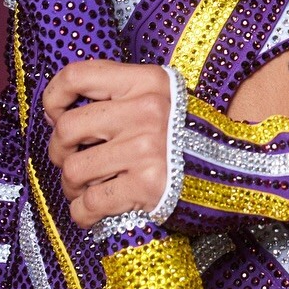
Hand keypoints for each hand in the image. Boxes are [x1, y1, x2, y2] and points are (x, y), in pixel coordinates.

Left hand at [43, 59, 171, 229]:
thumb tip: (58, 116)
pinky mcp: (148, 186)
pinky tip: (90, 212)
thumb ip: (118, 97)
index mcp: (146, 82)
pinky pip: (91, 202)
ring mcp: (147, 150)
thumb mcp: (160, 97)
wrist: (234, 170)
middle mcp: (146, 111)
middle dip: (59, 151)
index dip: (54, 97)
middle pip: (68, 129)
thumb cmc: (184, 135)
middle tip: (69, 160)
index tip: (55, 115)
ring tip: (83, 189)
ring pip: (74, 170)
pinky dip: (83, 212)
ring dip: (71, 185)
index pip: (77, 75)